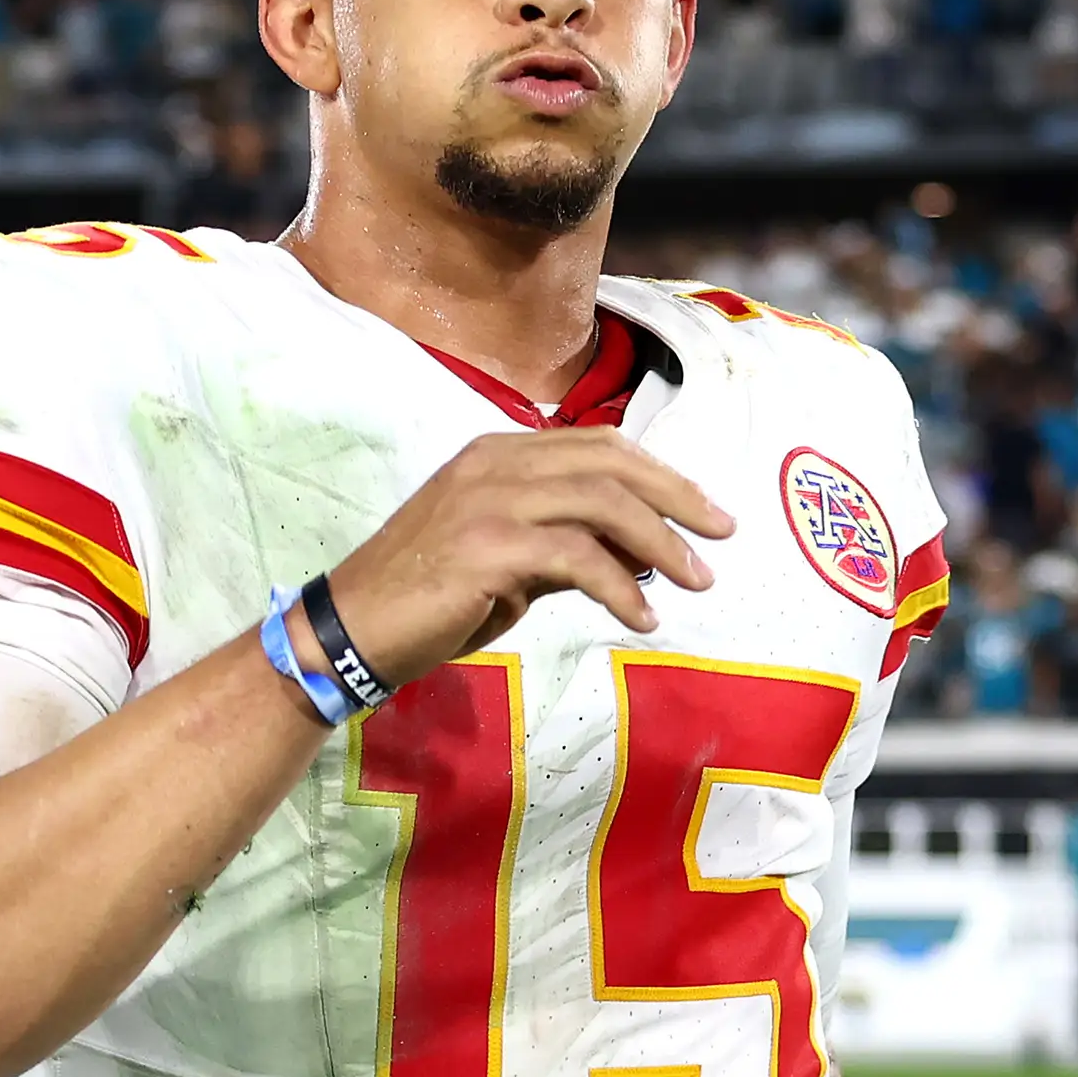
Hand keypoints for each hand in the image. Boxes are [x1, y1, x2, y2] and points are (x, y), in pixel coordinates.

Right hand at [321, 431, 732, 684]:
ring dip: (660, 543)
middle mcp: (495, 463)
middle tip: (723, 535)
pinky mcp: (486, 545)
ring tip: (696, 582)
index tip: (706, 511)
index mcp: (499, 453)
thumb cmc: (430, 599)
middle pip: (611, 462)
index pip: (599, 446)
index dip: (661, 474)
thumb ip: (568, 546)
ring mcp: (488, 499)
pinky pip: (576, 557)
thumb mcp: (509, 561)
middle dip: (677, 496)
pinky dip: (621, 586)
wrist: (354, 629)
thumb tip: (642, 554)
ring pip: (601, 503)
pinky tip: (642, 616)